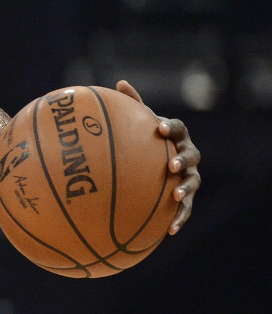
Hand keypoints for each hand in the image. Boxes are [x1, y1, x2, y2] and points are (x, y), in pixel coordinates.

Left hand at [116, 80, 200, 233]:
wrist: (151, 162)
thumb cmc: (143, 139)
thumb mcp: (137, 123)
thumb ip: (132, 105)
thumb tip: (120, 82)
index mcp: (175, 135)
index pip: (177, 128)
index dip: (170, 127)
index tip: (159, 128)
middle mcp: (186, 154)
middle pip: (191, 155)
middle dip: (183, 159)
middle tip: (171, 164)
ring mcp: (189, 176)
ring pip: (193, 182)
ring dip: (186, 188)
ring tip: (176, 195)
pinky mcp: (184, 197)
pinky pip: (185, 208)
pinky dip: (180, 217)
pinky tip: (170, 231)